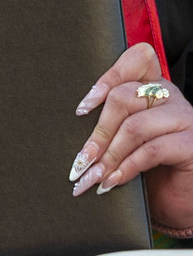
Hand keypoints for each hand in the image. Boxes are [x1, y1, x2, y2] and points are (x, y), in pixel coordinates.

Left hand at [70, 43, 192, 229]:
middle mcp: (171, 97)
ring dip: (109, 155)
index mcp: (154, 86)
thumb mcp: (128, 137)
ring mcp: (186, 119)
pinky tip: (112, 181)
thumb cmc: (151, 165)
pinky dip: (126, 167)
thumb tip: (74, 121)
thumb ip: (112, 120)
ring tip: (92, 175)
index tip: (82, 108)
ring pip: (135, 126)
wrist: (182, 195)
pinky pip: (151, 150)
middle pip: (124, 98)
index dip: (107, 78)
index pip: (136, 60)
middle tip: (82, 159)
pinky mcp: (192, 144)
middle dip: (98, 132)